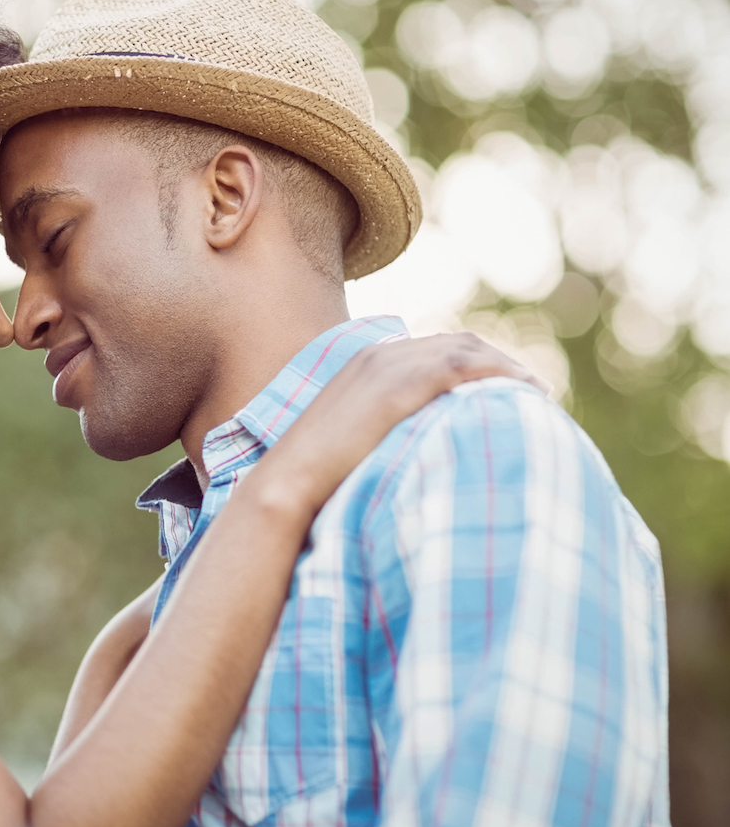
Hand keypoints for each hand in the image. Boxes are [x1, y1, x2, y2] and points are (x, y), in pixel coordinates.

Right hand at [246, 332, 542, 518]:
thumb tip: (414, 452)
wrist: (288, 484)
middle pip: (458, 342)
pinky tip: (523, 392)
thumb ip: (384, 430)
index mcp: (368, 362)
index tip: (507, 386)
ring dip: (506, 366)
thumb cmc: (317, 478)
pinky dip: (497, 372)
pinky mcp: (396, 386)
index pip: (437, 348)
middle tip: (533, 389)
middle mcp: (379, 354)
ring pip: (466, 349)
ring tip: (537, 393)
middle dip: (499, 361)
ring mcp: (387, 366)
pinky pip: (460, 366)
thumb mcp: (352, 442)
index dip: (478, 363)